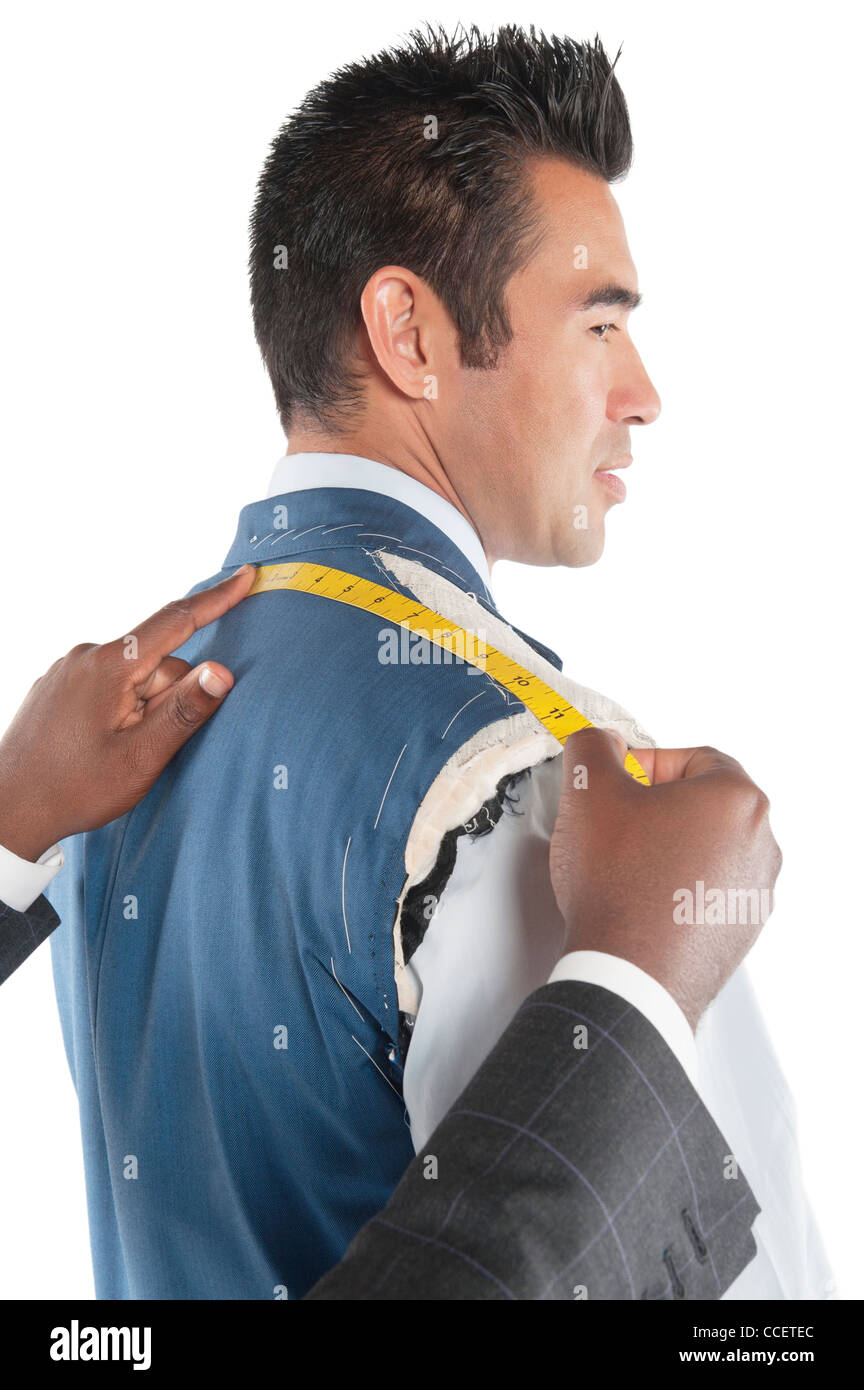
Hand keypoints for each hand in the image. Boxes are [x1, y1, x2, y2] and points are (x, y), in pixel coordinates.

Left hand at [0, 565, 256, 860]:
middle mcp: (86, 656)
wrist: (8, 809)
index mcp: (111, 666)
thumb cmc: (74, 789)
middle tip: (143, 748)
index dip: (216, 600)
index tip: (246, 575)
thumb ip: (184, 711)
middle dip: (167, 700)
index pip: (175, 621)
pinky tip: (99, 745)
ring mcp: (68, 669)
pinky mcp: (57, 685)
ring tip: (116, 752)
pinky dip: (119, 709)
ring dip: (142, 709)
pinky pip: (108, 686)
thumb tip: (222, 671)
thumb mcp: (141, 756)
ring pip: (133, 678)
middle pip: (158, 665)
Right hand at [549, 727, 782, 1028]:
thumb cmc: (619, 887)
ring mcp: (753, 890)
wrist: (629, 974)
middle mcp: (760, 843)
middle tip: (615, 822)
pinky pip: (705, 889)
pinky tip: (638, 899)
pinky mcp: (739, 929)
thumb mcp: (590, 792)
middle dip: (655, 806)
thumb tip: (598, 743)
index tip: (619, 781)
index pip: (693, 758)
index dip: (646, 764)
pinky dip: (675, 886)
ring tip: (622, 865)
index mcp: (736, 799)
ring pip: (704, 847)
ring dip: (665, 847)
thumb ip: (593, 748)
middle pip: (702, 803)